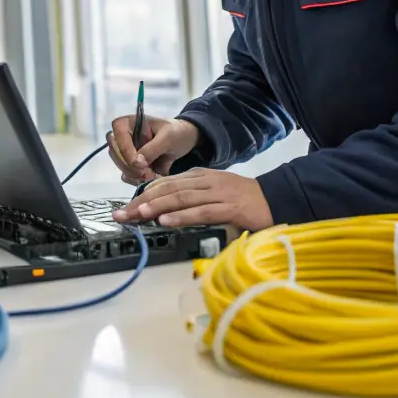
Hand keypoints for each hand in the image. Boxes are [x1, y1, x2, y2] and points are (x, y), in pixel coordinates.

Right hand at [106, 115, 198, 185]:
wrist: (184, 141)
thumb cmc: (176, 132)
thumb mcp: (168, 137)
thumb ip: (152, 148)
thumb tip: (137, 163)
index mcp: (128, 123)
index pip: (116, 135)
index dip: (125, 150)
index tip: (140, 164)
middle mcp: (123, 137)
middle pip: (114, 153)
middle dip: (130, 166)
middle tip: (148, 174)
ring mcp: (127, 152)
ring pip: (121, 166)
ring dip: (135, 175)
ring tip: (153, 176)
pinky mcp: (132, 165)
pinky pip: (128, 176)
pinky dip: (138, 180)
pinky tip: (151, 178)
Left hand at [112, 169, 273, 230]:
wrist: (275, 198)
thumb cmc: (242, 200)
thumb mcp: (212, 195)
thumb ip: (191, 200)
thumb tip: (165, 212)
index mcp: (199, 176)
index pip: (164, 184)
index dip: (142, 195)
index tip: (124, 209)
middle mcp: (205, 181)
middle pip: (167, 189)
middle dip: (141, 202)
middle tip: (122, 214)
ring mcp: (217, 193)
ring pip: (182, 198)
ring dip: (158, 206)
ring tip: (139, 214)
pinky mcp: (230, 207)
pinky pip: (202, 212)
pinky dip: (182, 216)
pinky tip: (167, 221)